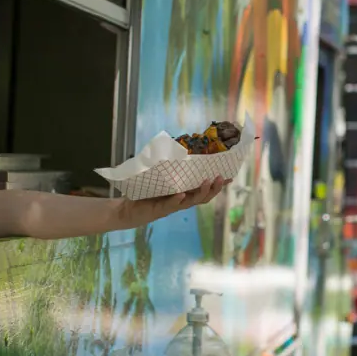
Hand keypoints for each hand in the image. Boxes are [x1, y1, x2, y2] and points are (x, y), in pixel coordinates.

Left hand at [115, 176, 230, 226]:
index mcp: (183, 193)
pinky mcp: (160, 209)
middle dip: (214, 188)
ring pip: (191, 201)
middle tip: (221, 178)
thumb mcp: (159, 178)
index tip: (230, 176)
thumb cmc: (144, 193)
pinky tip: (182, 195)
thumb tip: (175, 145)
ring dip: (200, 192)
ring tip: (207, 181)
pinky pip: (171, 205)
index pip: (204, 189)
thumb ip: (168, 167)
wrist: (127, 210)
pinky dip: (177, 200)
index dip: (217, 184)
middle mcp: (181, 201)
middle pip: (203, 197)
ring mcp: (171, 206)